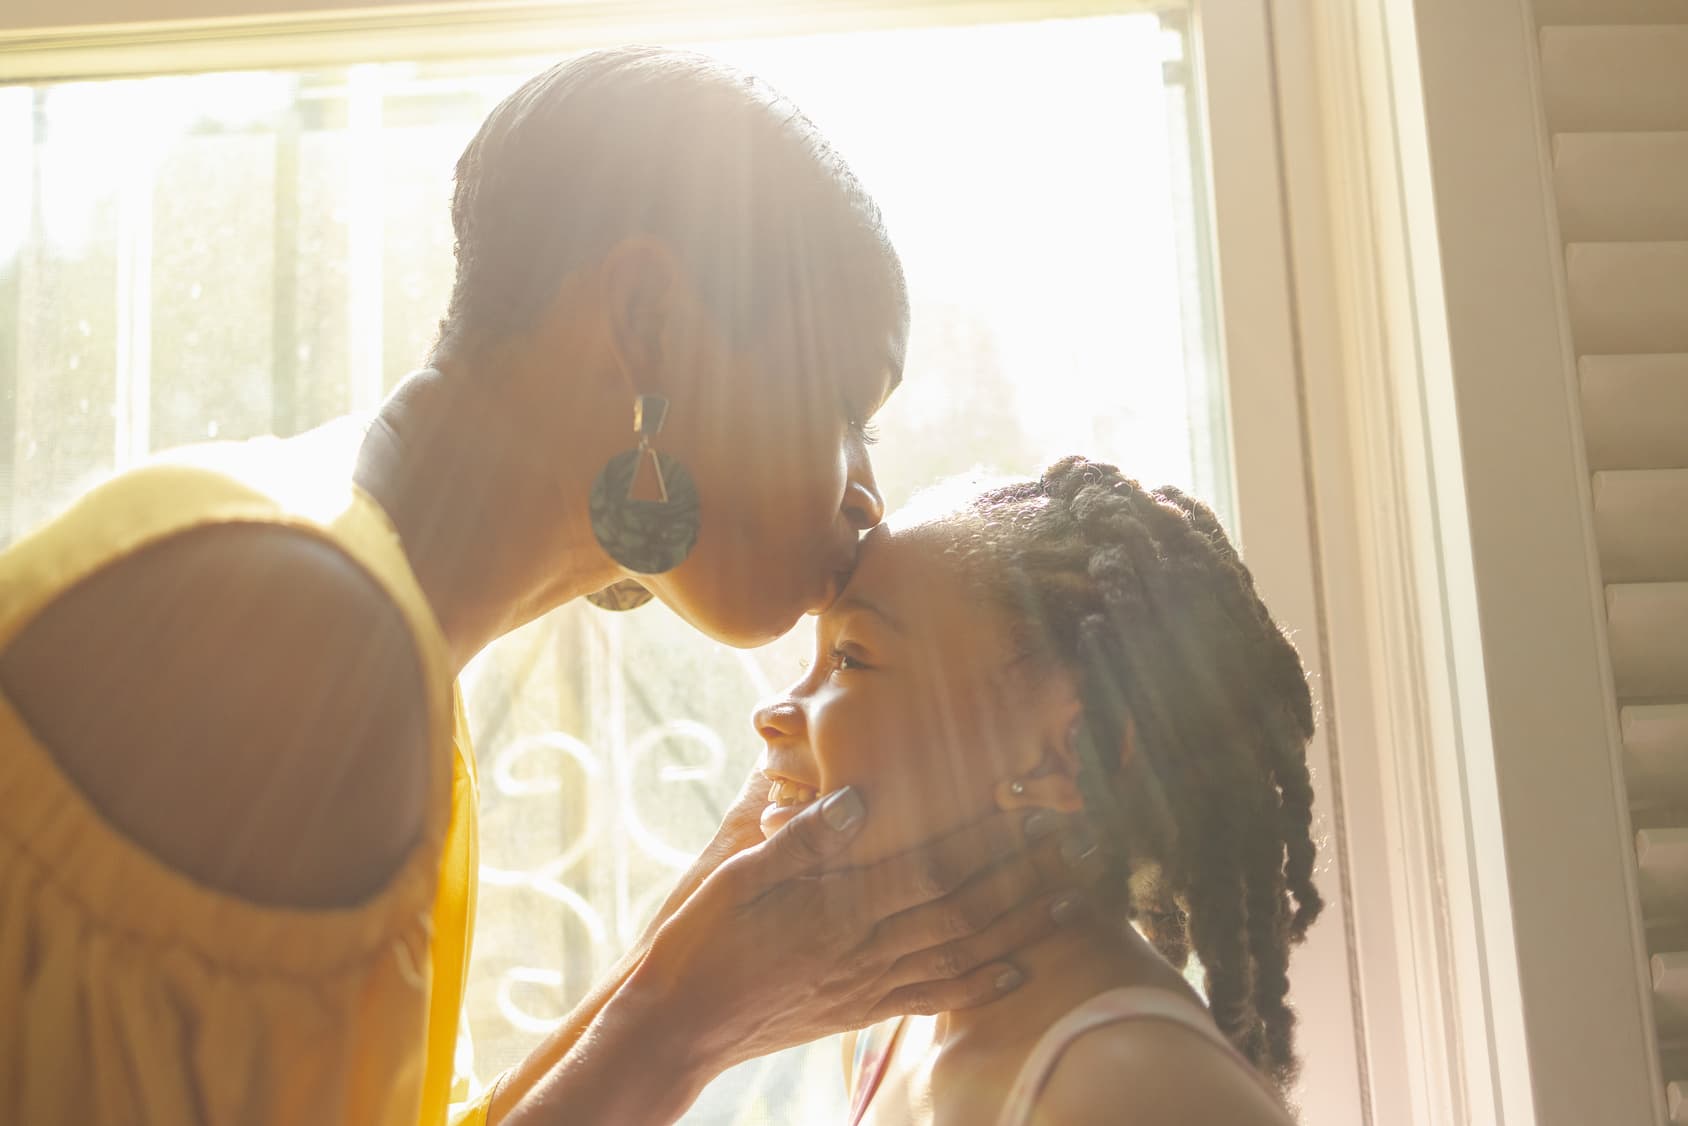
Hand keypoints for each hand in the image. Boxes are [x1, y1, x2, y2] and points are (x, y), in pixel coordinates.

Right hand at [630, 787, 1092, 1077]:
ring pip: (961, 954)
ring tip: (1070, 901)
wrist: (676, 1026)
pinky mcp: (859, 1010)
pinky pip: (933, 996)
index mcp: (837, 911)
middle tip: (1076, 845)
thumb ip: (802, 840)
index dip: (988, 840)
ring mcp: (866, 985)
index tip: (1030, 808)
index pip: (931, 868)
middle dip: (1024, 877)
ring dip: (1020, 928)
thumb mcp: (735, 876)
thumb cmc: (699, 942)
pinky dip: (980, 984)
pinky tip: (1015, 971)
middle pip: (963, 910)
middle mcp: (864, 951)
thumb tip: (862, 799)